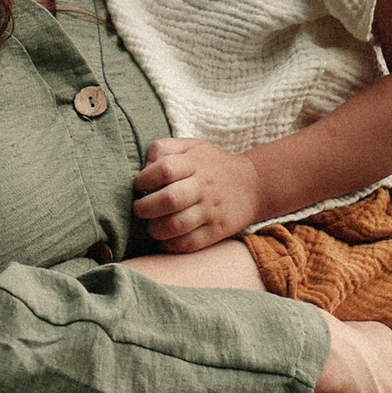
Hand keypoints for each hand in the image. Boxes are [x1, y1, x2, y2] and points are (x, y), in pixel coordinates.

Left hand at [135, 135, 261, 251]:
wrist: (253, 185)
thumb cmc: (211, 165)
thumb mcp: (191, 147)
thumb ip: (164, 148)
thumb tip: (144, 165)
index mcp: (195, 163)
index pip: (164, 170)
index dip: (144, 179)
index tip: (138, 185)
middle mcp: (203, 187)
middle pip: (169, 200)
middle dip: (145, 208)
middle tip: (139, 209)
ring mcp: (211, 211)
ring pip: (177, 225)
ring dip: (155, 229)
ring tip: (151, 225)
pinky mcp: (217, 231)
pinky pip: (189, 244)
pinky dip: (170, 245)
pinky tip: (165, 238)